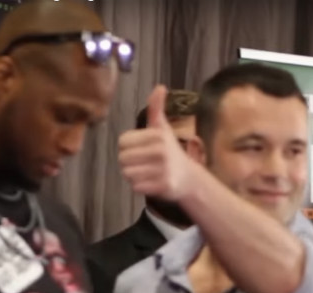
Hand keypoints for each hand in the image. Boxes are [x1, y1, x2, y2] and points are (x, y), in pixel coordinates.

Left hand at [118, 85, 196, 201]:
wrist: (190, 178)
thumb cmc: (171, 151)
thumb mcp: (162, 128)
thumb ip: (156, 109)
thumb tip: (160, 86)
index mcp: (157, 135)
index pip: (122, 142)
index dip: (128, 147)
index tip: (142, 149)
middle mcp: (160, 150)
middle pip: (122, 159)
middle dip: (130, 163)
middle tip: (144, 163)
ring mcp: (163, 169)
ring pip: (127, 173)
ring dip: (134, 175)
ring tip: (148, 172)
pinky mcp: (163, 185)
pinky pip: (135, 186)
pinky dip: (140, 186)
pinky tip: (152, 182)